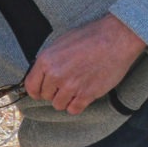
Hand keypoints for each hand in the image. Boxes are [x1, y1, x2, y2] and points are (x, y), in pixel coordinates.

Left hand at [24, 15, 147, 114]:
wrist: (116, 38)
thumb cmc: (90, 37)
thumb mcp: (62, 42)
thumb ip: (49, 60)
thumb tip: (42, 73)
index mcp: (46, 60)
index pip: (31, 86)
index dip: (35, 91)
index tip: (40, 93)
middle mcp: (56, 75)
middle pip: (46, 96)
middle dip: (54, 93)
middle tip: (66, 85)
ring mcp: (71, 86)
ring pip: (59, 105)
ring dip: (65, 100)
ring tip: (75, 89)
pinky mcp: (86, 94)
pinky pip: (74, 109)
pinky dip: (77, 105)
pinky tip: (82, 96)